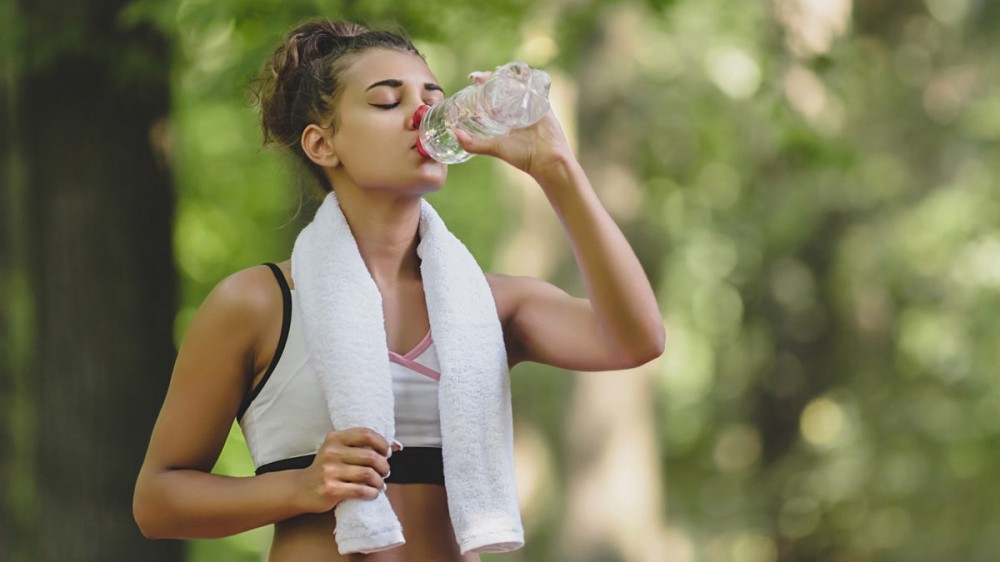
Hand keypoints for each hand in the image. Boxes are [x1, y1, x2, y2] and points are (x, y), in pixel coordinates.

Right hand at [294, 427, 399, 512]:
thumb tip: (397, 446)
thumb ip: (364, 446)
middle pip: (371, 457)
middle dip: (384, 466)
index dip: (382, 443)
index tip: (386, 453)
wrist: (302, 488)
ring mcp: (330, 471)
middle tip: (385, 472)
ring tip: (380, 484)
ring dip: (380, 482)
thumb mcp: (339, 450)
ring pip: (368, 475)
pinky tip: (373, 493)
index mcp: (335, 438)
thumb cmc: (328, 468)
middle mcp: (332, 452)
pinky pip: (360, 491)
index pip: (366, 434)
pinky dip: (372, 493)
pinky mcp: (331, 490)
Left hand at [454, 71, 575, 183]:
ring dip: (510, 74)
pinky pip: (536, 86)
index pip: (491, 95)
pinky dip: (529, 76)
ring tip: (499, 71)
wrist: (547, 160)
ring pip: (518, 84)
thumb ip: (473, 144)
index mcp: (505, 117)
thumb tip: (454, 133)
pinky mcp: (542, 103)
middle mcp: (516, 109)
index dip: (482, 85)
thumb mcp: (494, 148)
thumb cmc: (523, 156)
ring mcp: (529, 105)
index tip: (473, 78)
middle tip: (484, 76)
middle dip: (494, 77)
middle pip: (504, 86)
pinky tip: (521, 70)